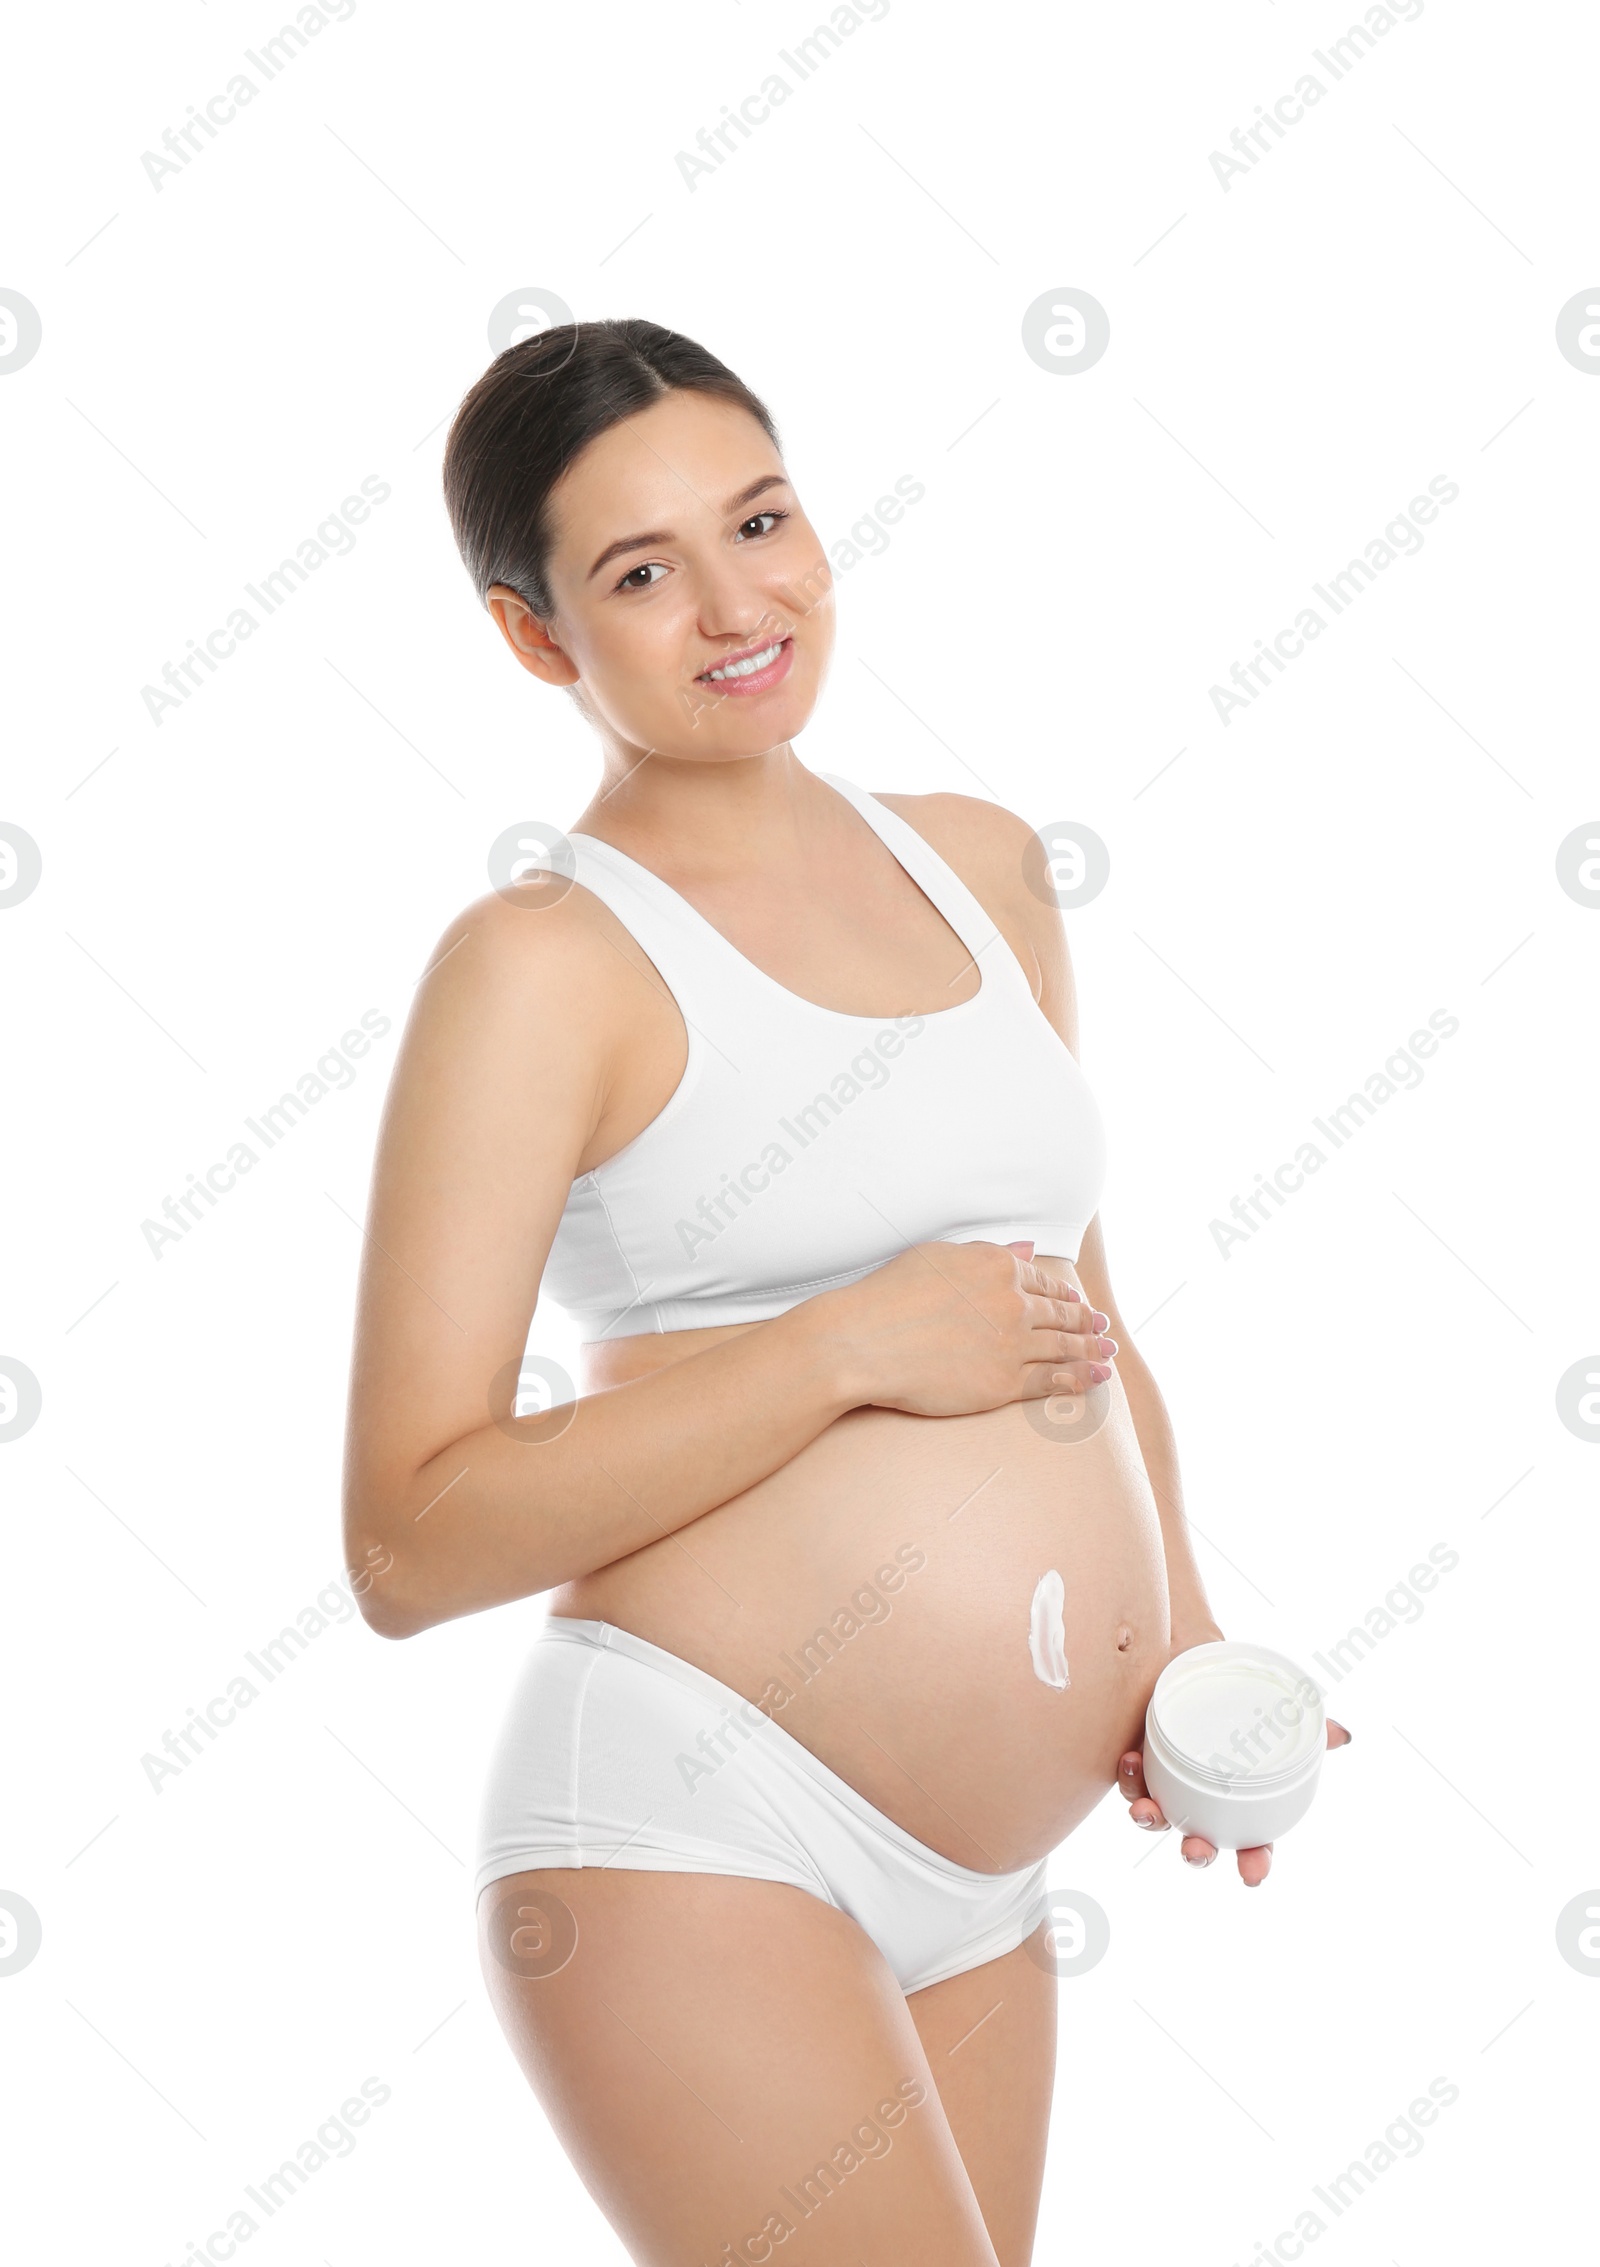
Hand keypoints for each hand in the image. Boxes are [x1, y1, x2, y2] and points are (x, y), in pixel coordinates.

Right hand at [819, 1236, 1115, 1418]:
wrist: (864, 1342)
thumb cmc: (888, 1296)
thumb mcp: (937, 1256)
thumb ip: (987, 1253)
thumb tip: (1025, 1248)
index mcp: (997, 1266)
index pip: (1041, 1280)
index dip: (1063, 1294)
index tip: (1077, 1302)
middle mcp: (1012, 1302)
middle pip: (1061, 1315)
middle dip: (1087, 1322)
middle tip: (1104, 1328)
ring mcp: (1012, 1344)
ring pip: (1064, 1348)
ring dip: (1092, 1351)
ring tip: (1108, 1355)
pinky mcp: (1004, 1383)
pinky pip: (1051, 1381)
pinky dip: (1078, 1379)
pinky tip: (1094, 1379)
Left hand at [1118, 1715, 1352, 1884]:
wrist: (1188, 1665)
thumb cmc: (1236, 1703)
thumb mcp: (1271, 1712)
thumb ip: (1306, 1726)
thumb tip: (1343, 1734)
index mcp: (1237, 1802)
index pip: (1252, 1843)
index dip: (1254, 1862)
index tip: (1252, 1875)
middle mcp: (1200, 1801)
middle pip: (1200, 1842)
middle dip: (1197, 1854)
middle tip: (1197, 1850)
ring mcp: (1167, 1787)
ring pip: (1156, 1818)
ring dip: (1149, 1820)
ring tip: (1145, 1812)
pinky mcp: (1140, 1766)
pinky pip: (1130, 1783)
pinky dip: (1128, 1777)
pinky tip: (1128, 1761)